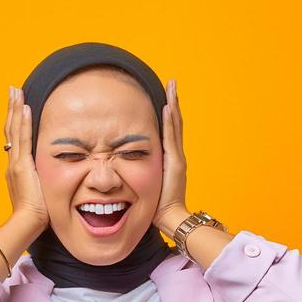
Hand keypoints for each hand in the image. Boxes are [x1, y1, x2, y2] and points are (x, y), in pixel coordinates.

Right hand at [4, 85, 48, 231]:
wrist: (28, 222)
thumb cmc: (36, 214)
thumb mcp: (38, 193)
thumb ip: (41, 182)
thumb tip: (49, 179)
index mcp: (16, 169)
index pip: (15, 139)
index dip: (16, 121)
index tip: (18, 105)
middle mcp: (13, 163)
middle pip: (11, 129)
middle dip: (12, 109)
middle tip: (12, 90)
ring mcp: (16, 163)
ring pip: (14, 130)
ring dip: (15, 109)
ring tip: (15, 91)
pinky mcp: (22, 165)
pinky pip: (23, 138)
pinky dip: (23, 122)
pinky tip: (25, 107)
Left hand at [153, 78, 187, 232]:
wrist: (170, 218)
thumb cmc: (156, 206)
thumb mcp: (146, 183)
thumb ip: (141, 172)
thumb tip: (124, 166)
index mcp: (170, 158)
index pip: (169, 130)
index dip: (169, 113)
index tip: (166, 96)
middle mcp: (176, 154)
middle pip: (175, 123)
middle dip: (173, 102)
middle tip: (172, 83)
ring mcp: (177, 157)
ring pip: (176, 126)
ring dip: (174, 105)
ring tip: (172, 87)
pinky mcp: (175, 162)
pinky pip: (172, 137)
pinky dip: (171, 121)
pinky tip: (169, 106)